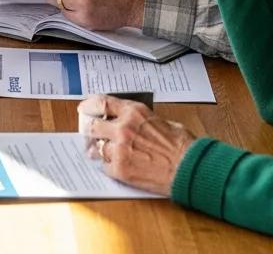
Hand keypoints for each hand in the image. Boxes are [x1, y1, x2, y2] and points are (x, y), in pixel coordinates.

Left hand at [80, 94, 195, 195]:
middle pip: (92, 126)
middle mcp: (123, 128)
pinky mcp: (121, 170)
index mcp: (133, 112)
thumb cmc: (181, 145)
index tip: (84, 108)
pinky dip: (108, 167)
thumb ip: (139, 119)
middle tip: (89, 134)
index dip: (89, 105)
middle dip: (89, 130)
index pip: (102, 102)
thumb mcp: (160, 120)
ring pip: (96, 148)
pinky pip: (105, 167)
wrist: (188, 168)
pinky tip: (116, 166)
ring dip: (98, 150)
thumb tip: (128, 120)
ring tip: (101, 152)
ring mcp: (120, 150)